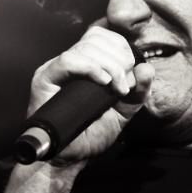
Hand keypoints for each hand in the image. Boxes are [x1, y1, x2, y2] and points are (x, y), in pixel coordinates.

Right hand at [28, 24, 153, 163]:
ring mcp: (56, 69)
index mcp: (86, 64)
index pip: (102, 35)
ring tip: (117, 88)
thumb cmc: (92, 134)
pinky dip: (91, 68)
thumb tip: (146, 68)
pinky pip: (68, 61)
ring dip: (109, 66)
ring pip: (85, 47)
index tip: (131, 70)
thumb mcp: (123, 112)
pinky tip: (103, 82)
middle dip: (119, 58)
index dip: (121, 46)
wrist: (71, 157)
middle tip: (124, 85)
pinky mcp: (45, 79)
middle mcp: (70, 62)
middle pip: (96, 38)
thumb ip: (138, 91)